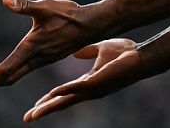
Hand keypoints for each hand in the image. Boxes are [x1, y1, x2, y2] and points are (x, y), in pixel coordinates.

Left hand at [0, 0, 100, 90]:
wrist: (91, 25)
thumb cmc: (68, 14)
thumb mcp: (44, 7)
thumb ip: (23, 5)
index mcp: (32, 47)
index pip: (8, 67)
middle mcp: (37, 57)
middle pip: (11, 76)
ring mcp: (43, 60)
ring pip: (19, 74)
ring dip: (3, 78)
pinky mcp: (48, 58)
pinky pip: (27, 70)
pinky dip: (15, 73)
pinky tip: (12, 71)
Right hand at [23, 39, 143, 121]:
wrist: (141, 56)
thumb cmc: (125, 55)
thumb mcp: (101, 50)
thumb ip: (88, 52)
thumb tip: (76, 52)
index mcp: (87, 83)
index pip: (64, 95)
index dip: (49, 101)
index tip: (35, 108)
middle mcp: (88, 90)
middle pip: (62, 103)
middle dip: (44, 110)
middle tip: (27, 118)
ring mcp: (93, 88)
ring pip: (67, 100)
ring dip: (50, 107)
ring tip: (35, 114)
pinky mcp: (99, 82)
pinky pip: (79, 88)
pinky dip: (66, 91)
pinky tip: (54, 93)